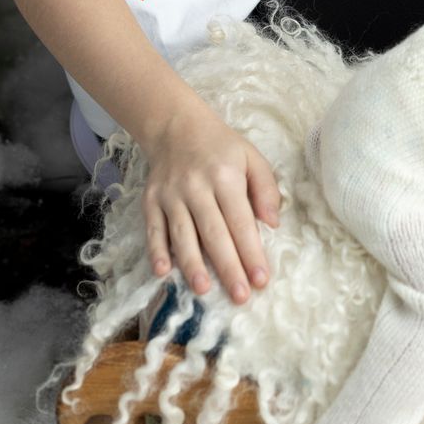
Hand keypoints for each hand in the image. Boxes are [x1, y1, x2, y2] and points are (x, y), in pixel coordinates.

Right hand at [141, 102, 282, 306]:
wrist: (176, 126)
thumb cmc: (221, 148)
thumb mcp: (252, 157)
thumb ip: (266, 188)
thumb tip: (272, 223)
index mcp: (226, 176)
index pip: (241, 221)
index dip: (251, 252)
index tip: (261, 280)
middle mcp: (197, 187)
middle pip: (214, 233)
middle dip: (228, 267)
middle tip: (240, 296)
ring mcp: (171, 195)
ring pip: (182, 234)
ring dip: (192, 264)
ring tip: (204, 290)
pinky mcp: (151, 201)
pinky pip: (153, 229)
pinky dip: (156, 251)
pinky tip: (162, 272)